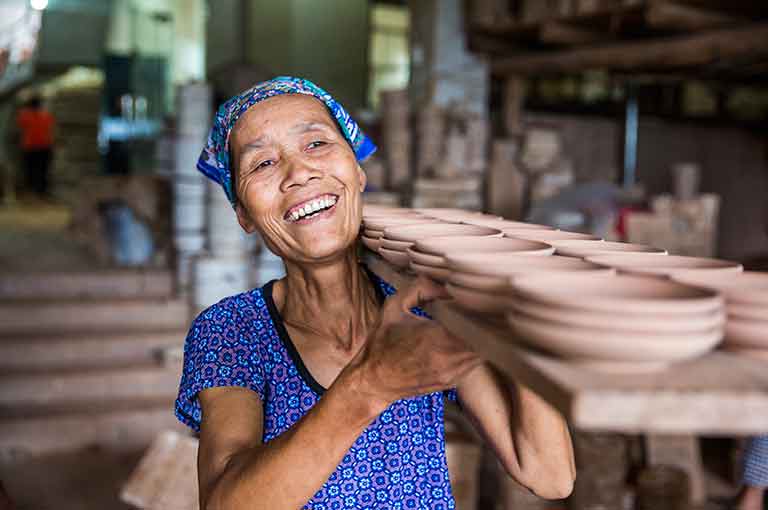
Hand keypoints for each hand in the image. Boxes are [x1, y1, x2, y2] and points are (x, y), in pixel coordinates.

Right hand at [346, 276, 481, 407]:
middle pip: (486, 338)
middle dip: (486, 322)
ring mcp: (452, 373)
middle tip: (480, 308)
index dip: (483, 311)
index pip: (476, 323)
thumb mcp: (394, 306)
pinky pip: (474, 362)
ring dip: (482, 337)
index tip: (477, 299)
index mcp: (435, 338)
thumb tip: (446, 285)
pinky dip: (474, 349)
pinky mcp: (453, 381)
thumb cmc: (382, 343)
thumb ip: (420, 287)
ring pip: (484, 352)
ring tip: (474, 322)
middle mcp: (448, 358)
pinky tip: (464, 338)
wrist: (373, 381)